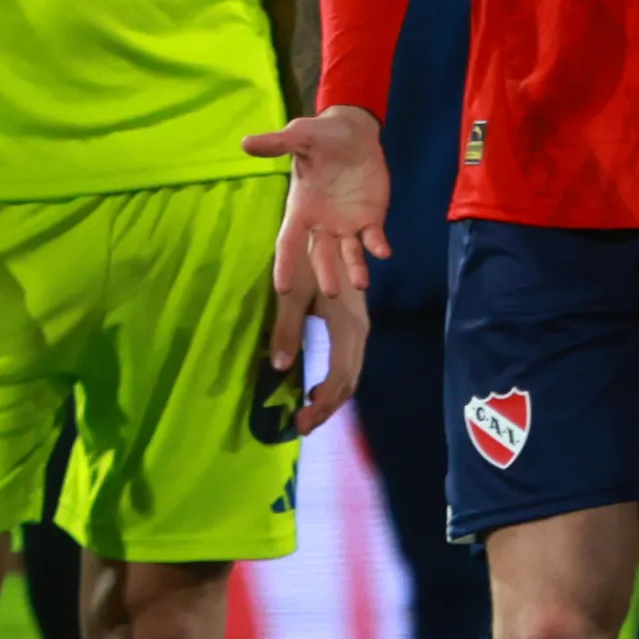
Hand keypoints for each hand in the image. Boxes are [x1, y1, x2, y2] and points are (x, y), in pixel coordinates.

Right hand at [242, 103, 390, 295]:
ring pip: (349, 253)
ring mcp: (347, 223)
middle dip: (326, 273)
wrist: (353, 133)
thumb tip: (245, 143)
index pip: (288, 242)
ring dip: (355, 268)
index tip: (283, 289)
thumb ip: (277, 144)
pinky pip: (374, 237)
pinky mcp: (371, 217)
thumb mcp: (299, 136)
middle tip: (332, 292)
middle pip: (320, 254)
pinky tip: (384, 252)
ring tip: (361, 284)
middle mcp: (322, 223)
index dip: (285, 265)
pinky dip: (378, 246)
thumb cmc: (320, 137)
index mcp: (300, 209)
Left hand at [266, 257, 367, 434]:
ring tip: (308, 409)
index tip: (299, 424)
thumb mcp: (292, 292)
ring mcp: (358, 322)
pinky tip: (313, 384)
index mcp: (348, 325)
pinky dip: (334, 377)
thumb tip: (279, 368)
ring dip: (332, 393)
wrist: (334, 213)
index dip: (322, 404)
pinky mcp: (352, 316)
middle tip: (302, 425)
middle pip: (351, 378)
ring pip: (352, 369)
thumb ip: (287, 329)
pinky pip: (348, 356)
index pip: (340, 377)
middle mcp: (359, 327)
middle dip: (328, 406)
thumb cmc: (311, 252)